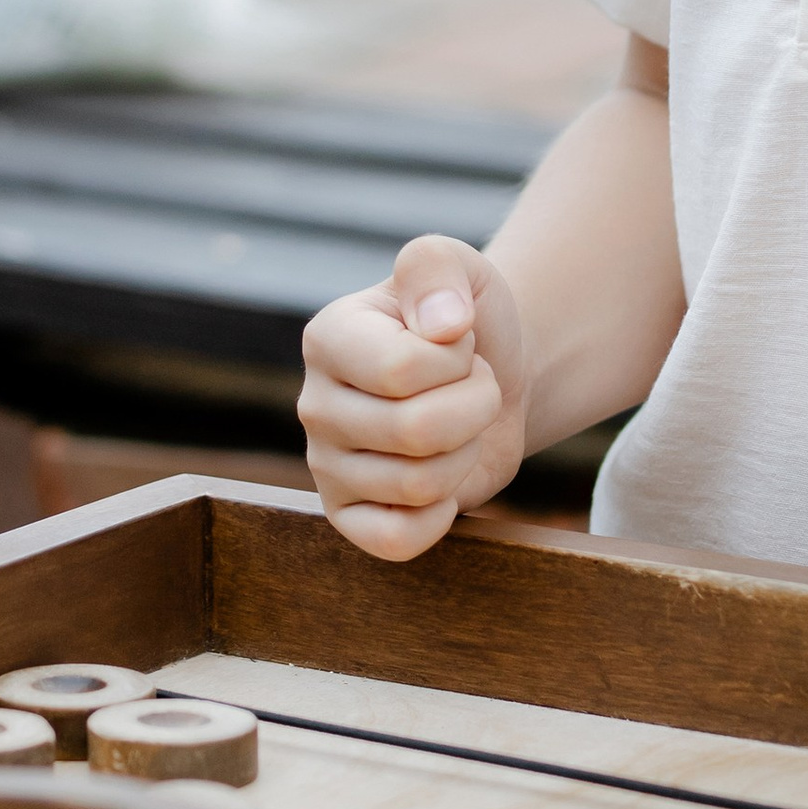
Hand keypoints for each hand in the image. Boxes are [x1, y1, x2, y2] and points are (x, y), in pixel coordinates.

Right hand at [299, 234, 529, 560]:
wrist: (492, 375)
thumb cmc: (469, 323)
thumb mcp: (460, 268)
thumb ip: (437, 267)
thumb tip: (443, 325)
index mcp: (328, 337)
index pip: (402, 371)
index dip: (457, 362)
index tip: (461, 344)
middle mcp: (315, 404)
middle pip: (416, 432)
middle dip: (474, 408)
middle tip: (473, 388)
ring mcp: (325, 466)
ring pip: (418, 486)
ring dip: (466, 452)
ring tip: (458, 424)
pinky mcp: (347, 516)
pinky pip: (397, 541)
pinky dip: (440, 516)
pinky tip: (445, 482)